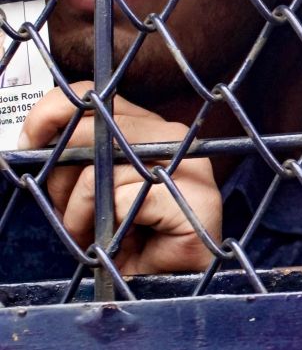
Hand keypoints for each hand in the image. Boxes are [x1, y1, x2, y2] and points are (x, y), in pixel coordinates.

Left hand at [19, 82, 221, 274]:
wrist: (163, 288)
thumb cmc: (126, 238)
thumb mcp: (92, 187)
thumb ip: (78, 155)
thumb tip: (35, 137)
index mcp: (152, 127)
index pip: (99, 96)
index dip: (54, 113)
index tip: (28, 142)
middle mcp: (175, 136)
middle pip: (96, 127)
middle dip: (62, 173)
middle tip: (68, 210)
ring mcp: (189, 164)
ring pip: (103, 167)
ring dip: (81, 211)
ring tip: (95, 234)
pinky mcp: (192, 196)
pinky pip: (122, 198)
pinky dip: (104, 226)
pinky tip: (116, 241)